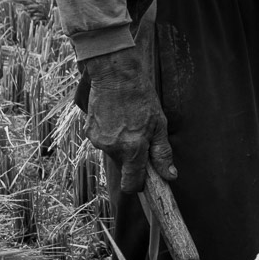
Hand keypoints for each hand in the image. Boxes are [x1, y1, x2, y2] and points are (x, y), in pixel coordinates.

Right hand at [82, 44, 175, 194]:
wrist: (115, 74)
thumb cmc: (141, 98)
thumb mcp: (159, 124)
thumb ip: (162, 153)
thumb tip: (170, 177)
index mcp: (132, 149)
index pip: (131, 184)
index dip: (139, 185)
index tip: (146, 177)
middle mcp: (112, 149)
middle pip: (123, 166)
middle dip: (133, 157)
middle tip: (141, 134)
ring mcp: (97, 140)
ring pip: (113, 152)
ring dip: (121, 144)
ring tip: (128, 121)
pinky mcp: (88, 131)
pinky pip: (102, 141)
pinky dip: (110, 134)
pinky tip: (116, 117)